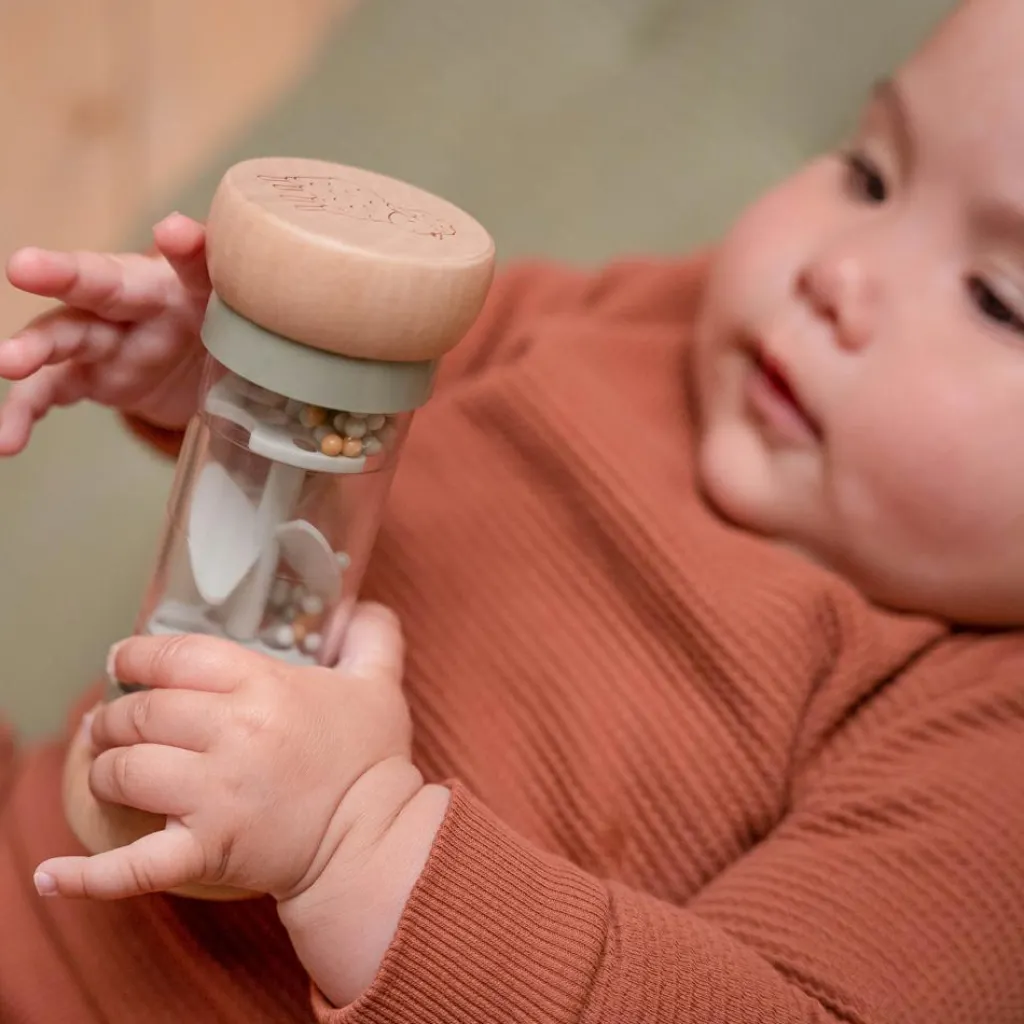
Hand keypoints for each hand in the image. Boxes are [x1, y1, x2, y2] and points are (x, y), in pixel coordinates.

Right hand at [0, 213, 209, 454]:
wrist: (193, 360)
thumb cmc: (210, 322)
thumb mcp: (232, 313)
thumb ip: (234, 292)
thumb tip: (224, 258)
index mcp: (180, 283)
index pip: (191, 264)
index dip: (187, 250)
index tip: (174, 235)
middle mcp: (131, 302)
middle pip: (99, 283)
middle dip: (65, 274)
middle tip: (26, 267)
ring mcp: (102, 339)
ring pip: (62, 336)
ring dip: (32, 348)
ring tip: (7, 362)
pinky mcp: (85, 377)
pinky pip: (50, 392)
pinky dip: (25, 413)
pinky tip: (7, 437)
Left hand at [36, 603, 428, 903]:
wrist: (374, 841)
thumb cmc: (373, 761)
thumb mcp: (379, 685)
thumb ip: (373, 636)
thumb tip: (365, 604)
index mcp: (264, 687)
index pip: (176, 657)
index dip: (137, 655)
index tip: (123, 660)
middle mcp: (232, 734)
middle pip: (141, 713)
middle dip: (117, 716)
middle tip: (118, 722)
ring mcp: (214, 795)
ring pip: (124, 771)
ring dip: (106, 768)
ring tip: (110, 768)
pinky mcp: (205, 851)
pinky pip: (131, 866)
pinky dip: (85, 875)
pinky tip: (51, 876)